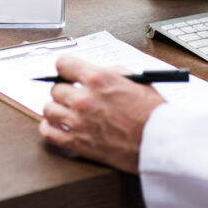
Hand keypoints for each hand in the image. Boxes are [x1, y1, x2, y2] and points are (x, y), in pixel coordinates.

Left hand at [39, 56, 165, 173]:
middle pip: (55, 89)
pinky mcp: (78, 143)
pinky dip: (49, 128)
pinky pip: (48, 133)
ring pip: (49, 109)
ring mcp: (78, 122)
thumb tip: (95, 71)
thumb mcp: (135, 80)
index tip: (67, 72)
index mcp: (98, 79)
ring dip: (56, 108)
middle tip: (73, 95)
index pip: (63, 64)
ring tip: (66, 111)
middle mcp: (84, 99)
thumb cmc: (152, 113)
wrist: (159, 143)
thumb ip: (110, 72)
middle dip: (65, 90)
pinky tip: (56, 125)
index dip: (65, 67)